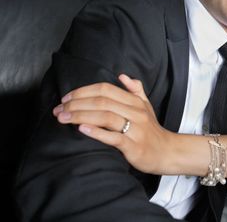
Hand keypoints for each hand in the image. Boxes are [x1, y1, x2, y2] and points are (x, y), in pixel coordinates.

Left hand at [53, 74, 171, 173]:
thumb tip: (123, 75)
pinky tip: (82, 130)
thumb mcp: (146, 106)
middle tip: (59, 110)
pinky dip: (97, 132)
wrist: (166, 152)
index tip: (66, 98)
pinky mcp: (134, 146)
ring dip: (81, 116)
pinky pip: (114, 137)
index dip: (84, 91)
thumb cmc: (151, 130)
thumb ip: (136, 90)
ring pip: (106, 117)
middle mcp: (136, 112)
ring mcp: (135, 129)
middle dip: (77, 104)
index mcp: (136, 102)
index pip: (106, 89)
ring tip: (64, 119)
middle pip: (103, 102)